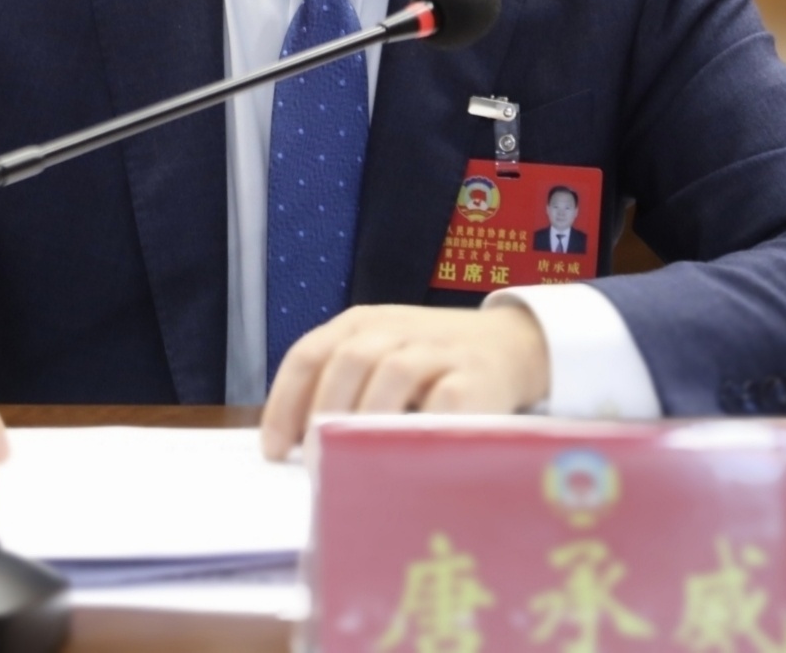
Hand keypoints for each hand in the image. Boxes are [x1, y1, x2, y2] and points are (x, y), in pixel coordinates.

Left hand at [259, 304, 549, 460]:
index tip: (275, 448)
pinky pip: (444, 400)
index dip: (286, 402)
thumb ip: (344, 386)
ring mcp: (438, 350)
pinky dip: (420, 428)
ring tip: (354, 462)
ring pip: (393, 373)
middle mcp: (396, 329)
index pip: (310, 353)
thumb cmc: (432, 364)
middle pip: (348, 360)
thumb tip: (298, 443)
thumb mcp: (382, 357)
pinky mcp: (475, 377)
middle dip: (324, 412)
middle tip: (316, 460)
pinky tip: (404, 457)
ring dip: (368, 420)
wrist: (511, 345)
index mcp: (362, 323)